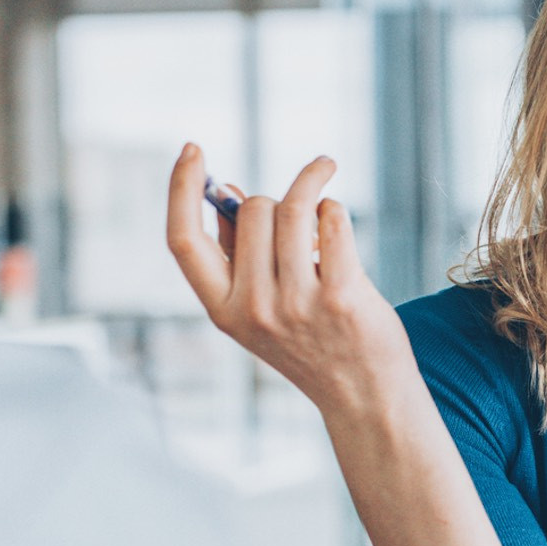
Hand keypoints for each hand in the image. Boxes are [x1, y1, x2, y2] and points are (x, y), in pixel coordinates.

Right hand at [164, 145, 416, 420]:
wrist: (365, 396)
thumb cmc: (314, 342)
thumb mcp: (262, 308)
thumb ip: (242, 254)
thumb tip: (229, 190)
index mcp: (223, 311)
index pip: (183, 241)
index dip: (181, 189)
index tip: (193, 149)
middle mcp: (254, 310)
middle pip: (252, 212)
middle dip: (275, 200)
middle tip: (297, 215)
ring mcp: (297, 306)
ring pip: (292, 209)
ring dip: (310, 186)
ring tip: (323, 186)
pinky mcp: (341, 297)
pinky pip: (331, 220)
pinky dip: (333, 207)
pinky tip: (336, 219)